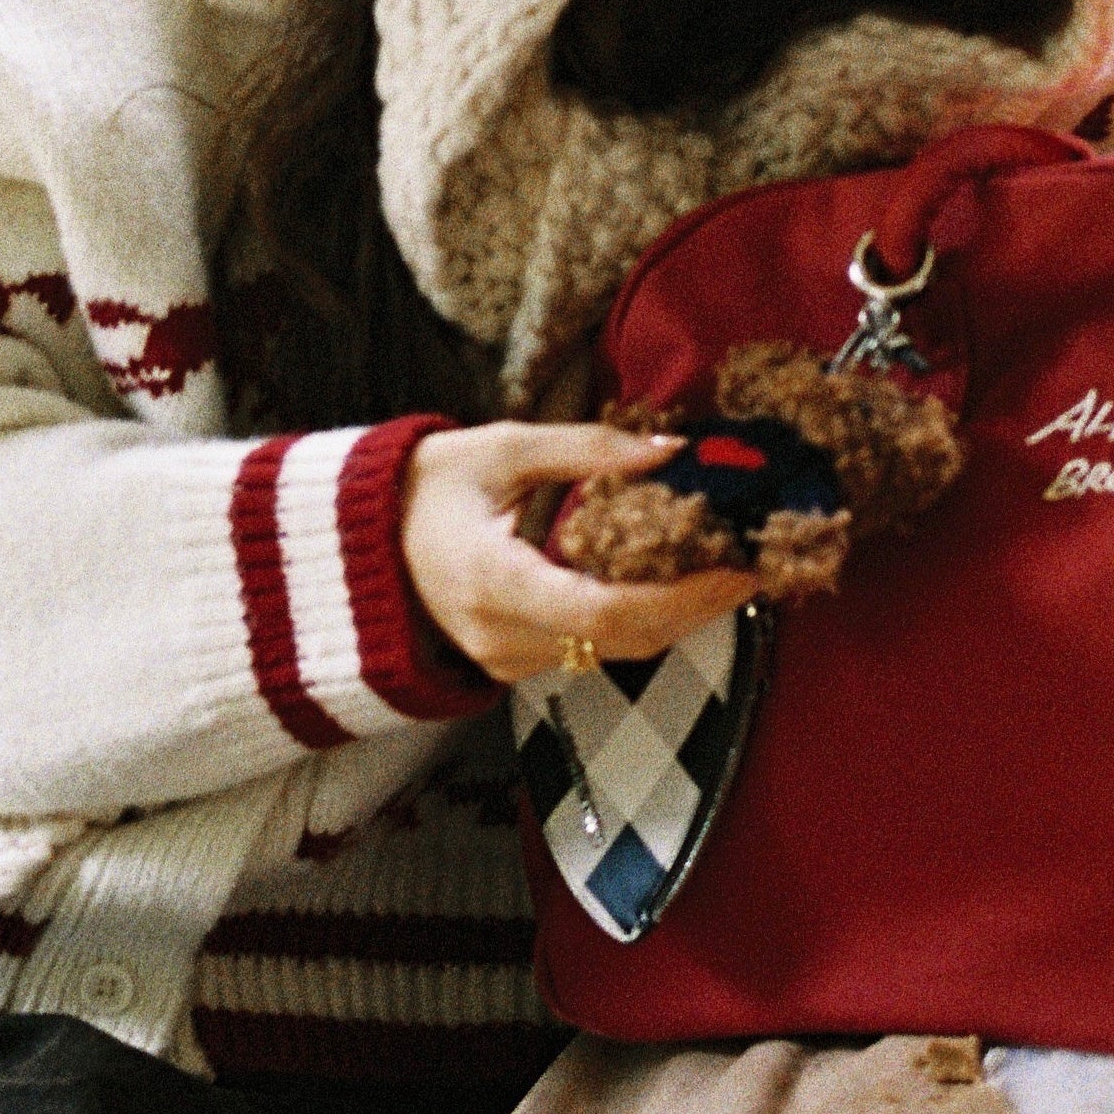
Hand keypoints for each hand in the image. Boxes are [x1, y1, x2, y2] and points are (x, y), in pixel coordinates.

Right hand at [400, 422, 750, 685]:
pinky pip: (592, 650)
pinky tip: (673, 585)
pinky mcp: (513, 664)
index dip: (683, 595)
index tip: (737, 567)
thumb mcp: (501, 449)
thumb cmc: (423, 487)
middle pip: (625, 640)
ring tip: (725, 570)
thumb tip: (670, 449)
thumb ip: (587, 450)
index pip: (606, 610)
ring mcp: (505, 660)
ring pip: (614, 652)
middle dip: (698, 607)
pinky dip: (640, 620)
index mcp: (493, 582)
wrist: (360, 544)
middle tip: (753, 566)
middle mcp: (500, 636)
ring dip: (676, 617)